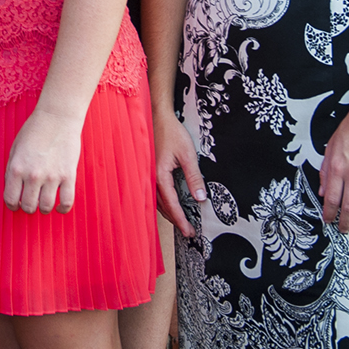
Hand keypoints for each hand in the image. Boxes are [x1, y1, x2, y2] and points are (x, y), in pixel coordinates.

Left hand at [3, 107, 81, 213]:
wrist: (57, 117)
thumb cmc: (34, 130)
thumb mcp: (15, 149)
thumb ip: (12, 170)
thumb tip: (13, 190)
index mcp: (17, 168)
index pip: (11, 198)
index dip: (12, 205)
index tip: (16, 204)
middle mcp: (33, 175)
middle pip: (29, 206)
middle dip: (28, 207)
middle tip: (31, 203)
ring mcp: (52, 176)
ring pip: (46, 207)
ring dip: (44, 209)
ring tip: (44, 204)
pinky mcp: (69, 176)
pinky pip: (67, 202)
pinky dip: (62, 209)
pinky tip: (59, 207)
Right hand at [155, 108, 205, 235]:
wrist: (156, 116)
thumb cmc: (171, 132)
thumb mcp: (188, 154)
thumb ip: (194, 177)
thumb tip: (201, 198)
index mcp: (160, 175)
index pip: (172, 204)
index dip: (181, 219)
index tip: (189, 231)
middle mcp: (151, 177)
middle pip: (162, 206)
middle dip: (175, 220)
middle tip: (187, 231)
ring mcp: (148, 174)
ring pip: (156, 201)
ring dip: (168, 212)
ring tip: (180, 221)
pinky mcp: (148, 170)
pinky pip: (154, 192)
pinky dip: (162, 202)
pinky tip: (169, 204)